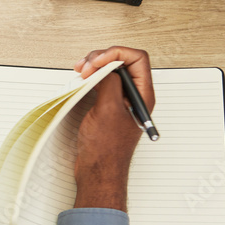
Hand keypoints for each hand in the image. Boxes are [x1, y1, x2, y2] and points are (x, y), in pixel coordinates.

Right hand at [72, 46, 154, 210]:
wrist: (98, 171)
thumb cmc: (106, 149)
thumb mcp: (108, 109)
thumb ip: (110, 84)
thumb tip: (106, 67)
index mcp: (142, 95)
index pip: (136, 59)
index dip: (115, 54)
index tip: (96, 62)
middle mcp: (134, 96)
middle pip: (124, 61)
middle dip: (102, 58)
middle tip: (86, 67)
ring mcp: (121, 101)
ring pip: (112, 71)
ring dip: (95, 66)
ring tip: (81, 70)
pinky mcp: (108, 106)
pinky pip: (103, 82)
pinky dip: (92, 77)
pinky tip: (82, 81)